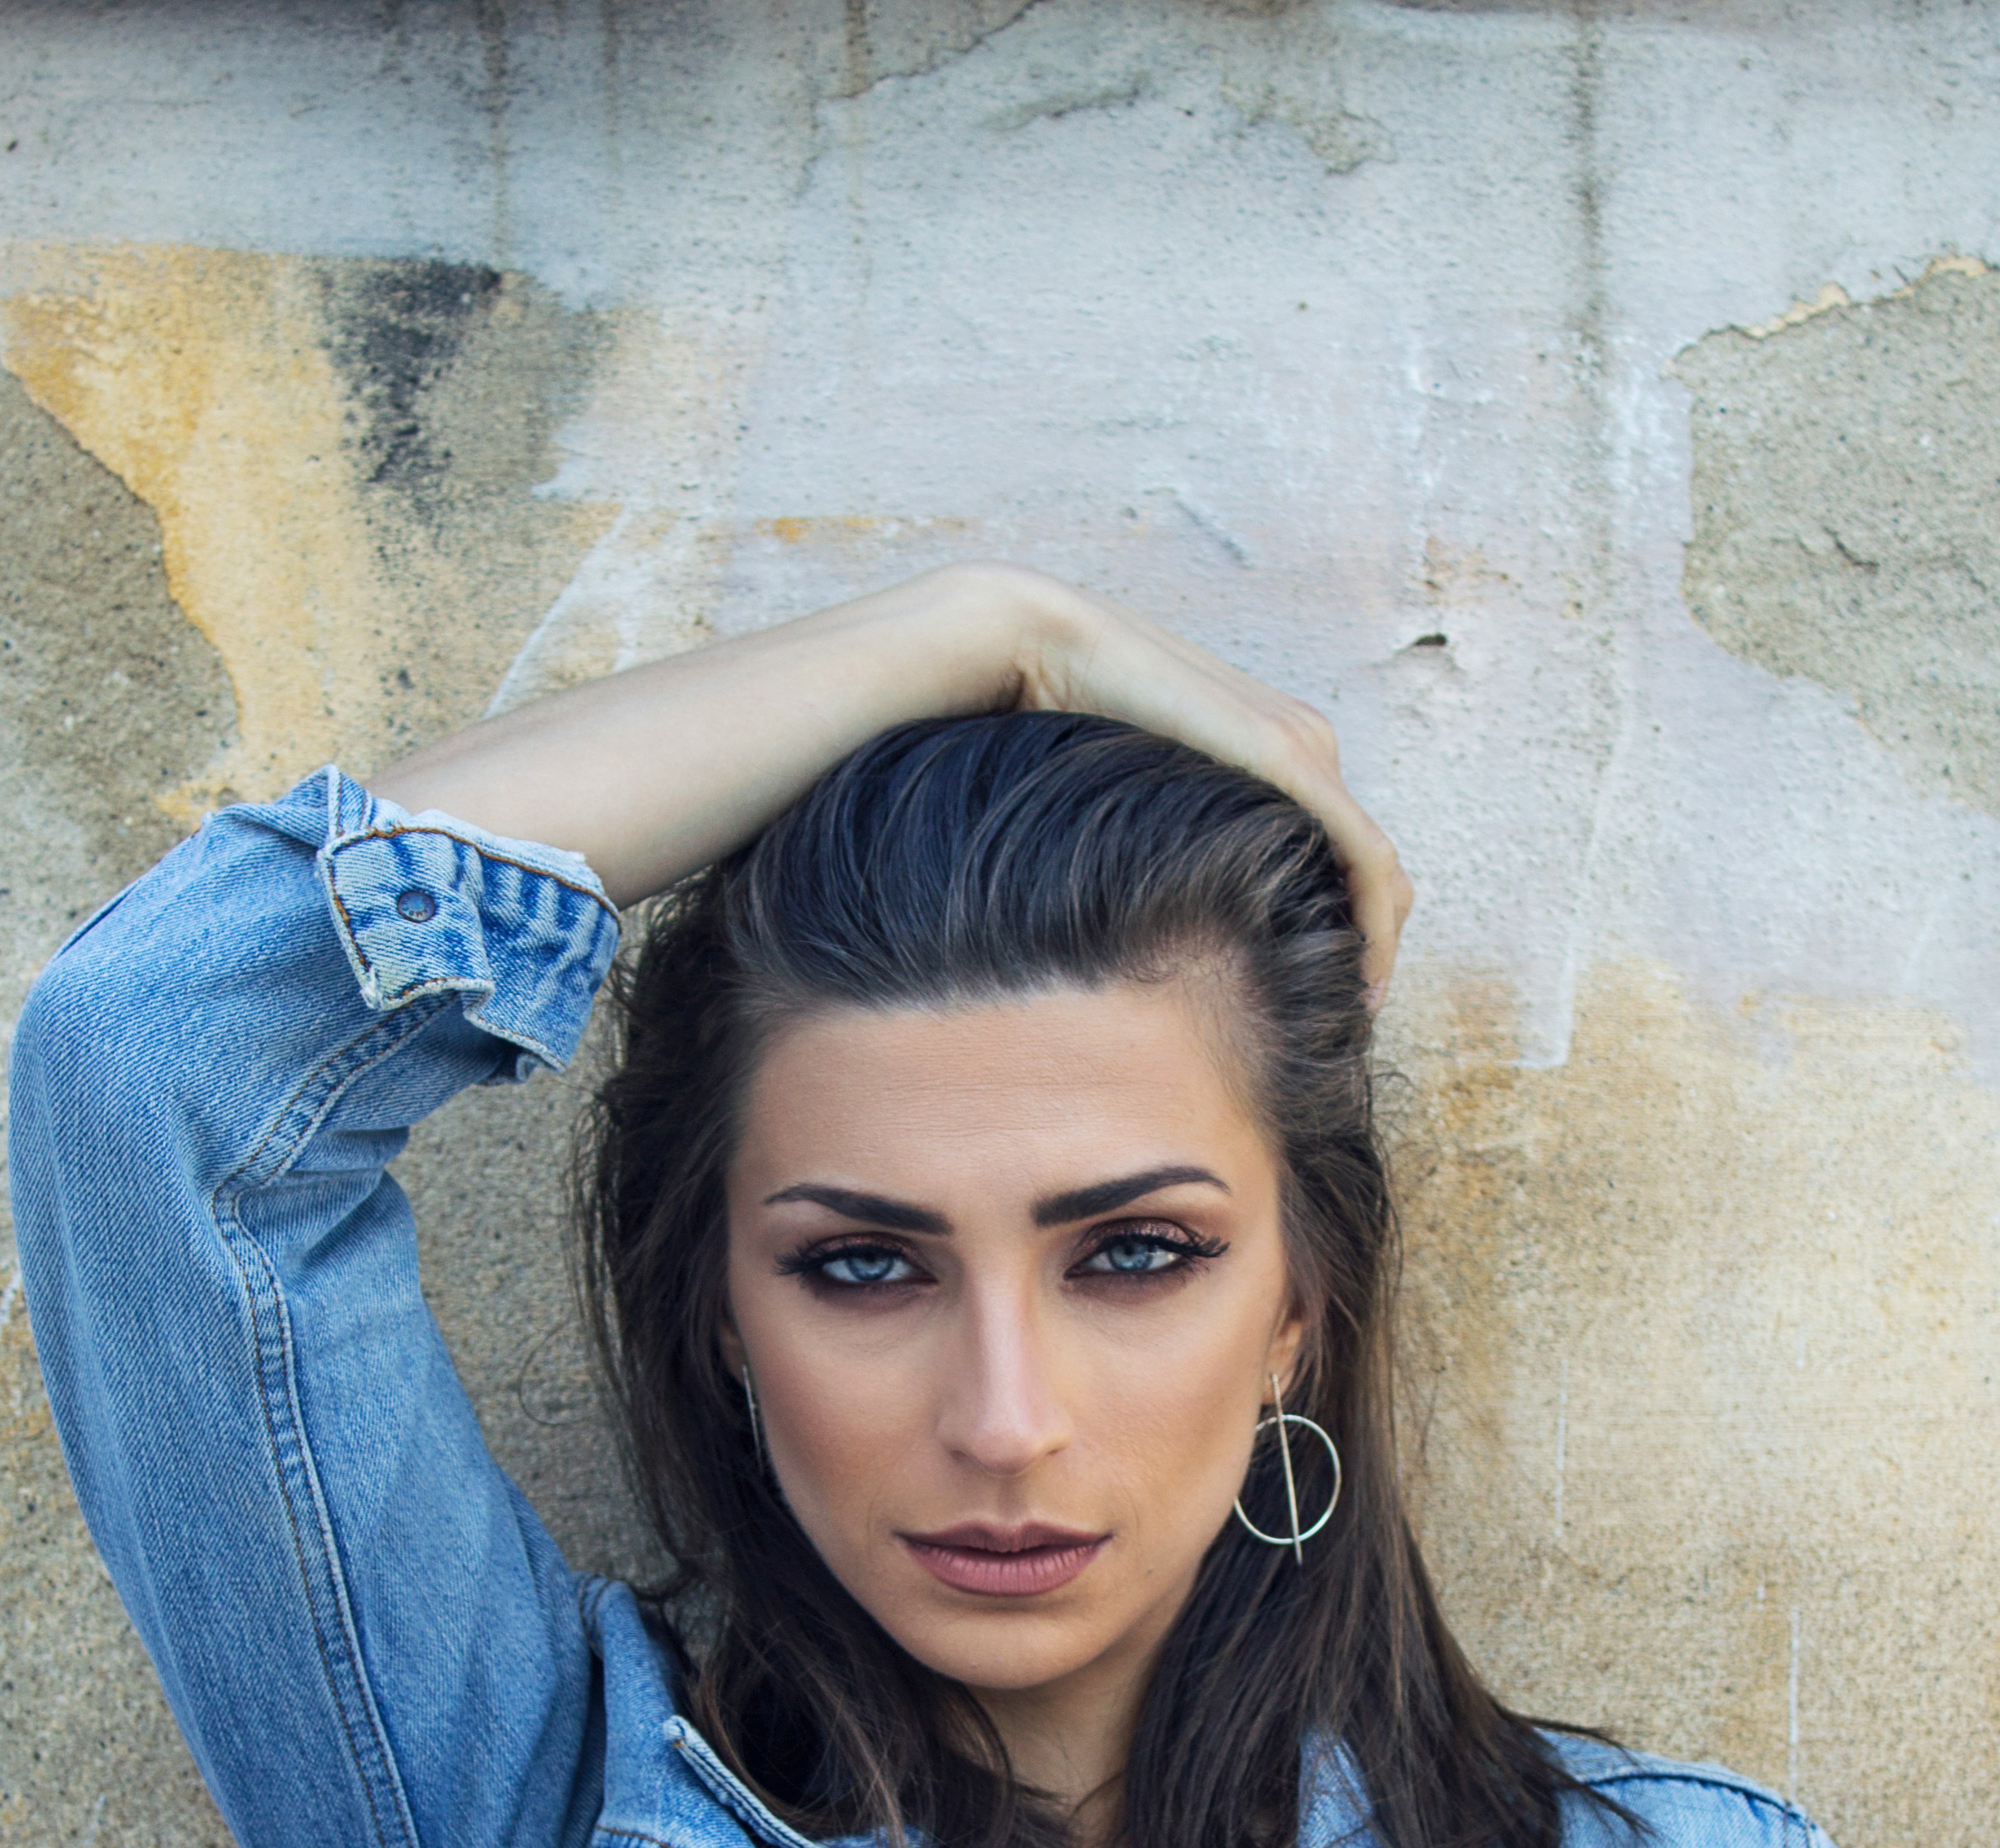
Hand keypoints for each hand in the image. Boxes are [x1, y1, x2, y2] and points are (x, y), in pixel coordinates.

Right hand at [378, 560, 1411, 998]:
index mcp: (1043, 747)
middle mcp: (1055, 662)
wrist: (632, 813)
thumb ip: (1008, 979)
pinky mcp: (1019, 625)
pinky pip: (1205, 724)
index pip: (1228, 810)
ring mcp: (1040, 625)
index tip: (1326, 1018)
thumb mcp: (918, 966)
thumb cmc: (760, 923)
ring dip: (1337, 855)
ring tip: (1357, 968)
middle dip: (1347, 883)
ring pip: (1264, 744)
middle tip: (1367, 1000)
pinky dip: (1280, 814)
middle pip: (1272, 770)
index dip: (1302, 906)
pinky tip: (1313, 907)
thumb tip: (1063, 1071)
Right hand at [1000, 569, 1413, 1002]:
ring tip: (1354, 1015)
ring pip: (1379, 872)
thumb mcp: (1145, 802)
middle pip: (1373, 870)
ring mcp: (1306, 747)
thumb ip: (1180, 841)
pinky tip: (1361, 980)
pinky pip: (1366, 860)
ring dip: (1376, 946)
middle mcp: (1307, 744)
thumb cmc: (1072, 728)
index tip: (1333, 999)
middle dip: (1372, 948)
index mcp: (1277, 751)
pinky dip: (1375, 927)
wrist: (1046, 645)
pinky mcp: (1292, 761)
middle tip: (1349, 1021)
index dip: (1354, 931)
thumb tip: (1173, 918)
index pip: (1344, 855)